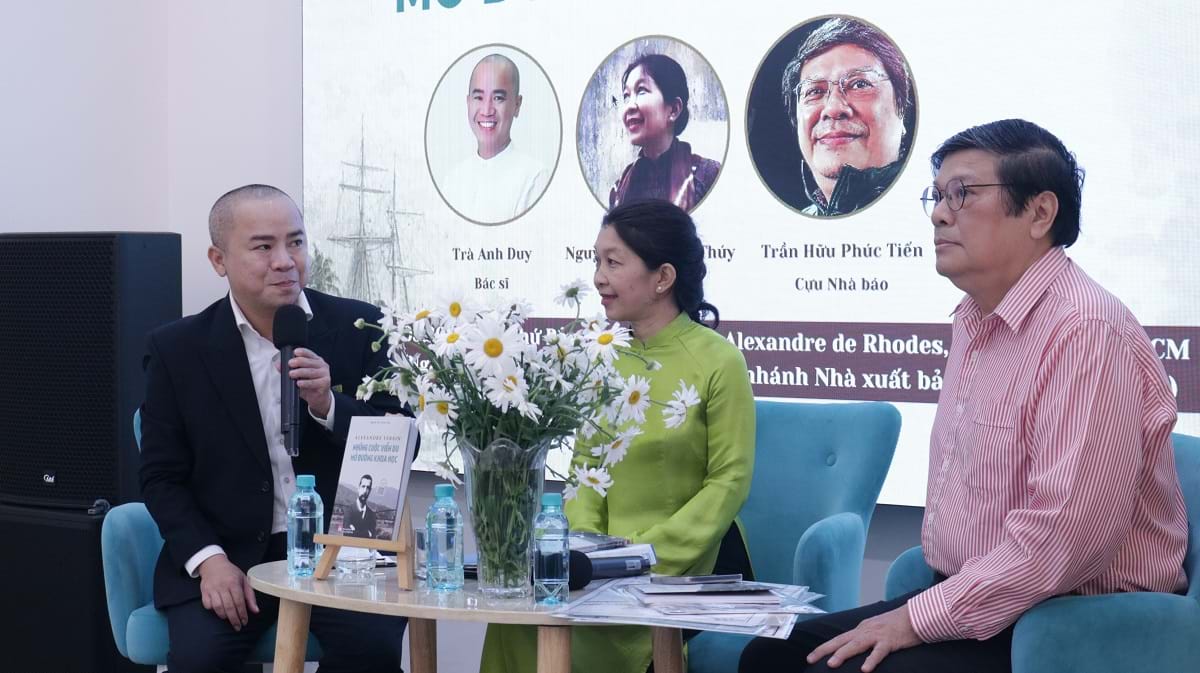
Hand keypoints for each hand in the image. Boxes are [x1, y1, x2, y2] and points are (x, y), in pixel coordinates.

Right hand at [197, 554, 258, 630]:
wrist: (213, 564)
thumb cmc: (231, 573)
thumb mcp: (244, 580)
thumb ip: (250, 596)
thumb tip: (256, 611)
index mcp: (234, 583)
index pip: (239, 602)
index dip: (242, 614)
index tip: (245, 622)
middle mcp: (222, 586)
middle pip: (228, 607)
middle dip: (234, 619)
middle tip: (238, 627)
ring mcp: (212, 589)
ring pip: (217, 607)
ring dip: (224, 616)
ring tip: (229, 619)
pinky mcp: (204, 591)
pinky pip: (207, 605)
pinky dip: (213, 610)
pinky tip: (219, 611)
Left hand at [287, 347, 331, 417]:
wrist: (318, 398)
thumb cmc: (309, 385)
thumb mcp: (299, 376)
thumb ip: (289, 369)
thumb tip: (278, 365)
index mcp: (316, 360)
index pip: (309, 353)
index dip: (302, 352)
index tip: (295, 352)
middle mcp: (322, 365)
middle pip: (310, 362)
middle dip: (299, 362)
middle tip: (290, 363)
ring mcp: (325, 374)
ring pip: (311, 372)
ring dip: (300, 372)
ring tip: (291, 374)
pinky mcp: (325, 383)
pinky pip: (314, 382)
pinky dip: (306, 383)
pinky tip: (299, 383)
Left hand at [807, 604, 921, 671]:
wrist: (915, 615)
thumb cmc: (896, 624)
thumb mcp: (876, 629)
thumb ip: (864, 637)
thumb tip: (852, 648)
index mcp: (861, 629)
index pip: (838, 639)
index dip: (824, 647)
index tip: (811, 657)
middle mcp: (865, 630)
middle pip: (841, 640)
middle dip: (825, 650)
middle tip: (811, 659)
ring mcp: (877, 635)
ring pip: (856, 645)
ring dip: (843, 654)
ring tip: (831, 664)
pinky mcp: (890, 641)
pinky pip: (879, 652)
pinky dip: (871, 660)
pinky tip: (865, 670)